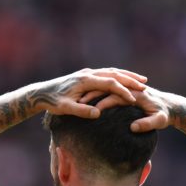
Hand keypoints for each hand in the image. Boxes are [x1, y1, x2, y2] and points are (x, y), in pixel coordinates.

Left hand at [31, 68, 147, 118]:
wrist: (41, 93)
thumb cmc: (53, 102)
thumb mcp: (66, 109)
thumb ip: (81, 111)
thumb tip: (97, 114)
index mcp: (85, 80)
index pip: (109, 83)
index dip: (123, 90)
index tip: (134, 98)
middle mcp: (88, 74)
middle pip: (114, 73)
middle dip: (130, 79)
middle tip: (144, 84)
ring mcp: (87, 73)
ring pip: (111, 71)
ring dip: (126, 75)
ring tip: (140, 81)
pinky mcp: (86, 75)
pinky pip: (106, 73)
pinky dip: (118, 76)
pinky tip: (124, 81)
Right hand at [79, 87, 171, 132]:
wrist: (170, 106)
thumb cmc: (165, 114)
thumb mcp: (159, 121)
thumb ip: (147, 124)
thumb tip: (133, 128)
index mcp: (137, 93)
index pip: (115, 95)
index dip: (103, 103)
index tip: (91, 111)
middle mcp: (131, 88)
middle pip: (108, 88)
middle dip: (93, 95)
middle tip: (79, 102)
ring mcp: (128, 89)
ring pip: (106, 87)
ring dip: (94, 93)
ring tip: (80, 101)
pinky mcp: (126, 92)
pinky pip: (109, 90)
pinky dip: (99, 94)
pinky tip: (90, 101)